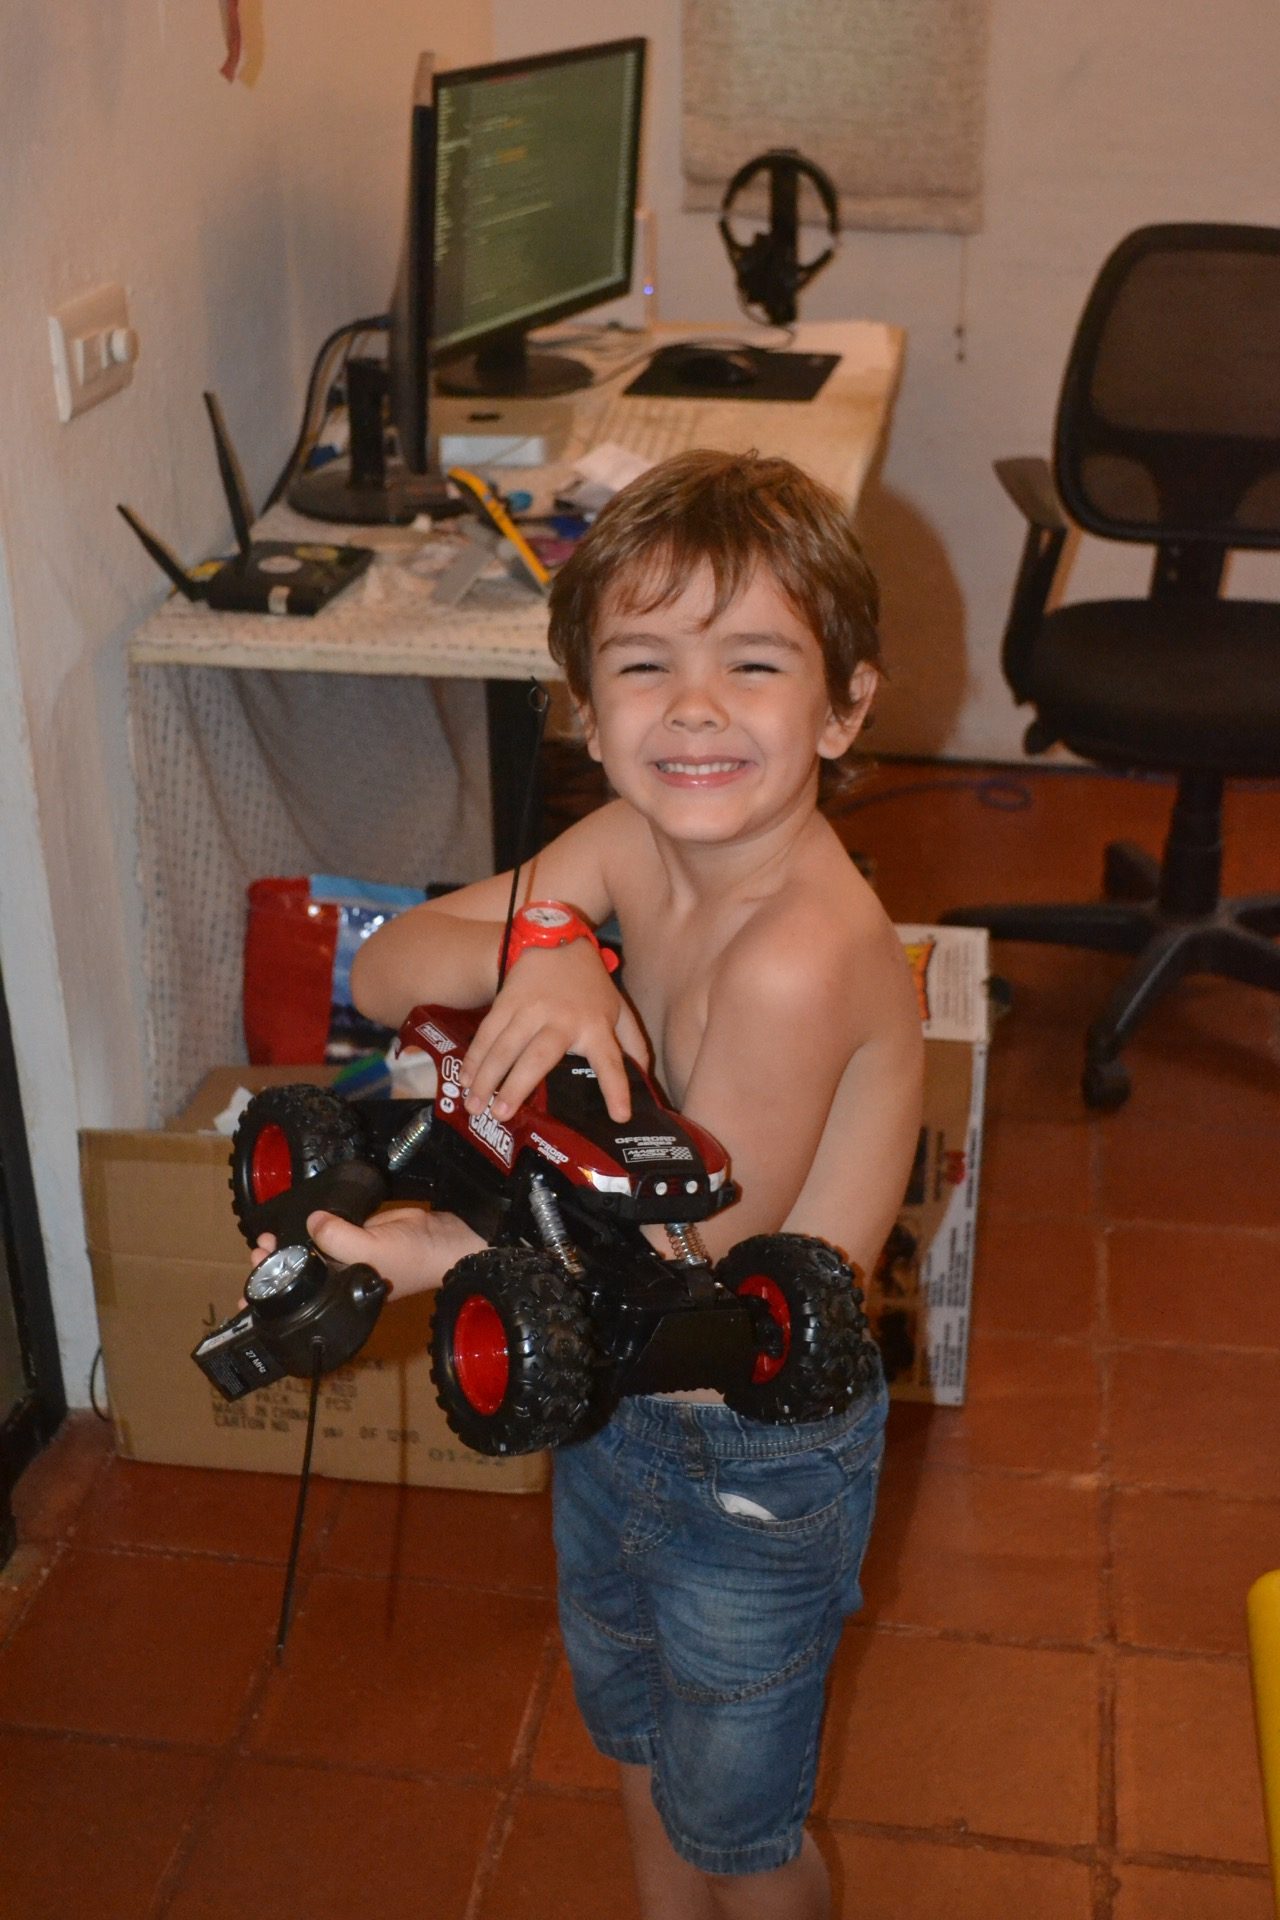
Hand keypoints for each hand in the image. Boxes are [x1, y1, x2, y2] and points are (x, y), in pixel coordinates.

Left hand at [248, 1207, 485, 1299]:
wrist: (445, 1239)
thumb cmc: (414, 1260)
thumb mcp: (370, 1253)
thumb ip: (337, 1238)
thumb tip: (312, 1221)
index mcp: (341, 1295)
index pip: (302, 1302)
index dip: (276, 1296)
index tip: (250, 1288)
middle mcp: (341, 1278)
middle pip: (299, 1275)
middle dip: (274, 1266)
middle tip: (258, 1252)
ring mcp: (348, 1255)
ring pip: (308, 1252)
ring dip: (287, 1247)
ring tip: (266, 1242)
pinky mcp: (357, 1232)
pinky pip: (327, 1230)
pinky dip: (310, 1228)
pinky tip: (294, 1224)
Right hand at [460, 941, 648, 1123]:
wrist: (556, 940)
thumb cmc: (589, 985)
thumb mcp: (618, 1009)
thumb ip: (633, 1044)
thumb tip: (644, 1080)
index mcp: (596, 1026)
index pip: (610, 1061)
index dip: (616, 1089)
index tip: (619, 1117)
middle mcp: (562, 1019)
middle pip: (539, 1056)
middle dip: (518, 1085)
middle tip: (502, 1114)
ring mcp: (530, 1009)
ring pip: (504, 1046)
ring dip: (486, 1077)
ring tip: (475, 1105)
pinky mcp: (506, 1001)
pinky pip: (487, 1033)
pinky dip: (474, 1057)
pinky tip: (465, 1079)